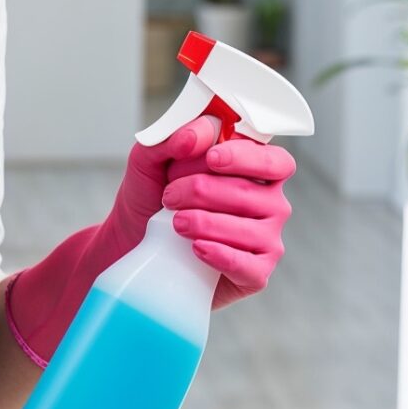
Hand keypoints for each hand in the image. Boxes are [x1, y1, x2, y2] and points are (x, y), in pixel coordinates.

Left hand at [4, 116, 295, 361]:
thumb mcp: (151, 160)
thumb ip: (173, 138)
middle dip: (203, 191)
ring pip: (249, 230)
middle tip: (170, 195)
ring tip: (175, 222)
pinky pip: (249, 265)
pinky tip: (196, 248)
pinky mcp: (256, 274)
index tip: (211, 158)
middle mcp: (269, 204)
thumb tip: (198, 134)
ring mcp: (266, 240)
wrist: (133, 242)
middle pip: (250, 194)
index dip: (246, 158)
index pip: (274, 161)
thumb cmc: (152, 196)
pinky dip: (220, 255)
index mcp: (256, 171)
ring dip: (205, 222)